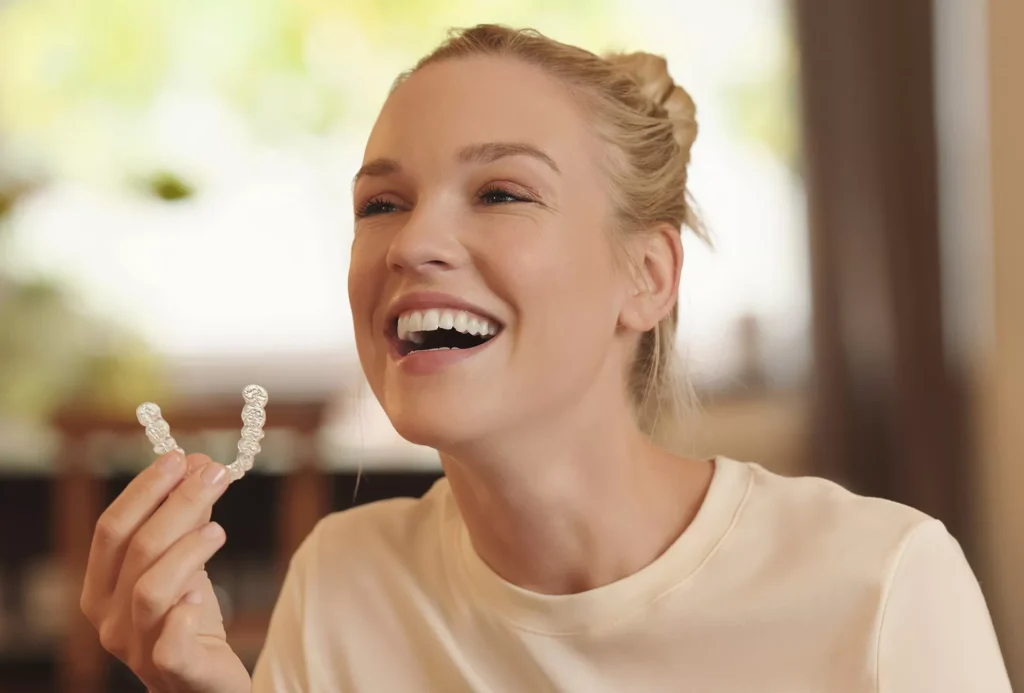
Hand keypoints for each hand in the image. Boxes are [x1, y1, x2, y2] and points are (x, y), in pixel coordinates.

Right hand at [80, 450, 250, 692]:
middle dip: (175, 503)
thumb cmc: (190, 621)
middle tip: (213, 473)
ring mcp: (138, 650)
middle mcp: (109, 621)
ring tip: (218, 528)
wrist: (205, 683)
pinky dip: (183, 616)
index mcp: (100, 589)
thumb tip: (197, 465)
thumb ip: (185, 521)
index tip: (179, 458)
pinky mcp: (176, 673)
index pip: (111, 529)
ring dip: (187, 549)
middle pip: (135, 550)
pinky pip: (169, 646)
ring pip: (151, 590)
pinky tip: (201, 596)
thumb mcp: (185, 565)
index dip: (144, 489)